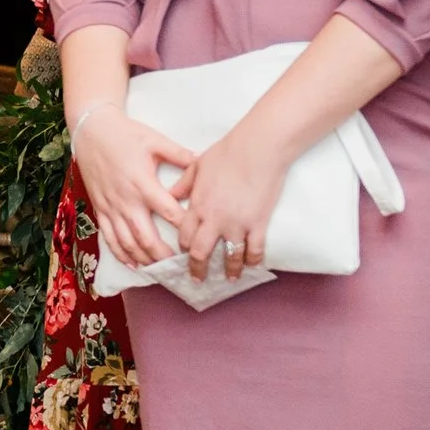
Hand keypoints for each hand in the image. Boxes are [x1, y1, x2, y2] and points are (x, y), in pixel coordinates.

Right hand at [70, 106, 192, 269]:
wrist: (91, 131)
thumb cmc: (125, 134)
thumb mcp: (155, 140)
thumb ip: (179, 155)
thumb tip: (203, 163)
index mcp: (142, 183)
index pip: (168, 212)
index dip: (184, 228)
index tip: (200, 239)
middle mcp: (126, 200)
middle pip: (146, 237)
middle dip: (164, 255)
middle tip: (182, 266)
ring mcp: (110, 207)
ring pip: (127, 242)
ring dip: (144, 259)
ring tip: (160, 271)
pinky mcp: (100, 208)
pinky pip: (109, 237)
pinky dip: (121, 253)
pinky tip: (133, 264)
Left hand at [169, 129, 283, 280]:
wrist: (257, 149)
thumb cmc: (226, 153)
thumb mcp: (197, 167)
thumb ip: (183, 184)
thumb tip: (171, 194)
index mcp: (197, 206)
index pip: (184, 235)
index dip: (183, 248)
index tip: (183, 256)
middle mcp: (214, 220)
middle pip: (201, 253)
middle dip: (197, 269)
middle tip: (198, 279)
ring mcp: (237, 224)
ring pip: (230, 256)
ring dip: (229, 270)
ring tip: (230, 279)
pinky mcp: (258, 224)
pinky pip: (255, 250)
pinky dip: (253, 260)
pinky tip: (252, 266)